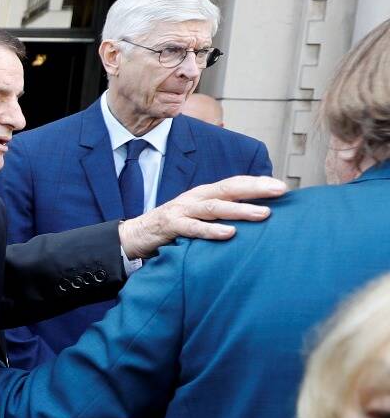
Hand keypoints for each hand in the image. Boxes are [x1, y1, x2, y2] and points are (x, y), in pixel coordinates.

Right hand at [118, 175, 285, 259]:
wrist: (135, 235)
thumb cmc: (173, 227)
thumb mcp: (199, 216)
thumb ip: (220, 214)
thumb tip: (253, 216)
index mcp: (204, 194)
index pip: (234, 183)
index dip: (257, 183)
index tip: (282, 187)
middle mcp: (195, 197)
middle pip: (229, 189)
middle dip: (256, 189)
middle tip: (280, 190)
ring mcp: (182, 210)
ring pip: (215, 207)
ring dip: (240, 210)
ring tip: (264, 214)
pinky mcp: (170, 226)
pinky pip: (193, 228)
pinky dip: (211, 230)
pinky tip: (230, 233)